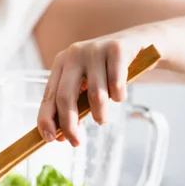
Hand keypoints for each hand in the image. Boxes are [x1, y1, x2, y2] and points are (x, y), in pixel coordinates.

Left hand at [37, 35, 153, 145]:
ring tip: (102, 119)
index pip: (49, 95)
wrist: (138, 43)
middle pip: (65, 96)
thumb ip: (73, 107)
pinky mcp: (116, 49)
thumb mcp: (86, 85)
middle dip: (69, 124)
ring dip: (99, 114)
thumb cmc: (107, 71)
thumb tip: (61, 137)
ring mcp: (95, 50)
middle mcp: (74, 54)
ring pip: (95, 95)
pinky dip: (119, 97)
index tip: (50, 139)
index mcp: (61, 63)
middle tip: (76, 142)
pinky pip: (116, 85)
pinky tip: (119, 95)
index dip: (47, 119)